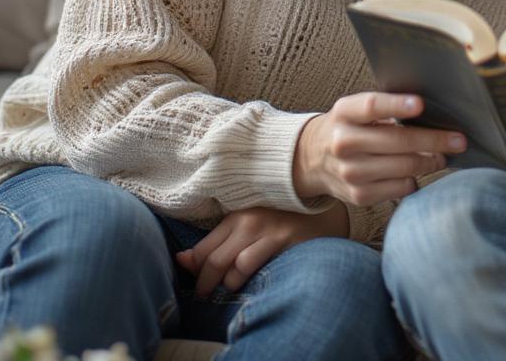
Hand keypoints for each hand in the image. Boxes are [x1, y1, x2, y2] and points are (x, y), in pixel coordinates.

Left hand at [176, 204, 347, 295]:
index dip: (194, 268)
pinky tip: (247, 284)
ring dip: (224, 285)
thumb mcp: (250, 226)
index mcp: (238, 214)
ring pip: (229, 264)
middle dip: (204, 283)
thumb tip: (181, 260)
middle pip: (212, 259)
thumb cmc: (283, 221)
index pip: (203, 247)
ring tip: (227, 289)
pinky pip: (249, 263)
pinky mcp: (282, 238)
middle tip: (206, 294)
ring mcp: (266, 228)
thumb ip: (219, 242)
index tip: (196, 281)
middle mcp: (249, 219)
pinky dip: (241, 280)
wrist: (324, 212)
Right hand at [292, 91, 466, 206]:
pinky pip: (400, 188)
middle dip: (434, 141)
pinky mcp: (358, 195)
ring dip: (430, 162)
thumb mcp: (356, 109)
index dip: (397, 105)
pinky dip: (414, 180)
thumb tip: (430, 110)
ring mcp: (350, 172)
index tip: (421, 104)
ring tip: (442, 156)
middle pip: (397, 141)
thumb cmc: (349, 126)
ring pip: (404, 167)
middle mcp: (343, 142)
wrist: (313, 158)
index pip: (372, 106)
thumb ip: (384, 107)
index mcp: (345, 112)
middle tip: (458, 140)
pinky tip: (417, 172)